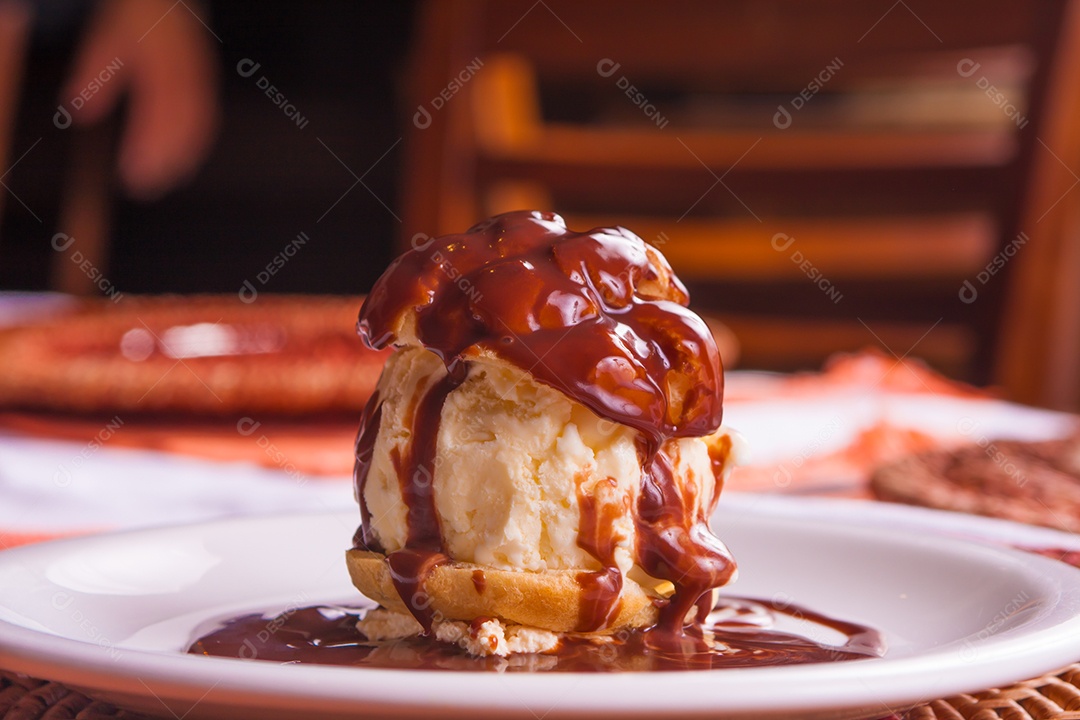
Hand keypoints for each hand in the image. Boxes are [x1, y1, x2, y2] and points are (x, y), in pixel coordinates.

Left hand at [61, 0, 219, 199]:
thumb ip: (94, 76)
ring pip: (199, 126)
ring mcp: (201, 79)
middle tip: (146, 187)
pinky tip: (185, 162)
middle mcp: (186, 72)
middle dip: (165, 160)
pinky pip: (209, 119)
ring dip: (184, 158)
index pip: (155, 112)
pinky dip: (198, 145)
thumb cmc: (134, 19)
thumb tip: (81, 115)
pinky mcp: (209, 84)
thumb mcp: (104, 40)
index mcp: (160, 61)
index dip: (146, 145)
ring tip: (167, 181)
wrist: (168, 0)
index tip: (131, 171)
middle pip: (181, 125)